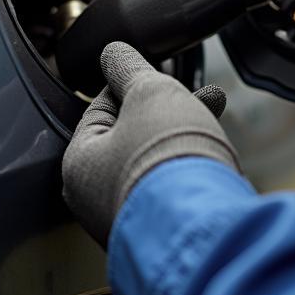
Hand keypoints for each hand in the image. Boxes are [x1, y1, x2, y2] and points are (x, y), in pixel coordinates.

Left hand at [62, 42, 238, 245]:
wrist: (205, 229)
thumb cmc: (167, 162)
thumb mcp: (149, 92)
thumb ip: (129, 68)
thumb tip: (115, 53)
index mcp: (78, 163)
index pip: (101, 109)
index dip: (134, 84)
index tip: (158, 73)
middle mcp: (94, 201)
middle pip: (132, 139)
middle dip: (171, 112)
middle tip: (204, 96)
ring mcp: (128, 224)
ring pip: (156, 167)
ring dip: (186, 140)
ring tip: (216, 122)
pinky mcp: (162, 240)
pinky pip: (174, 195)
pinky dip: (192, 174)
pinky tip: (215, 163)